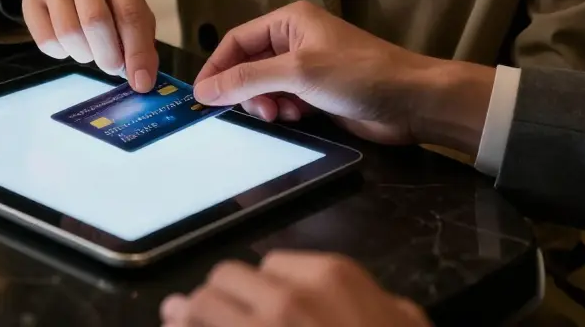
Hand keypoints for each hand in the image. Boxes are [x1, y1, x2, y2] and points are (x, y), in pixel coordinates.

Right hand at [22, 0, 158, 91]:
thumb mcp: (132, 11)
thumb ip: (141, 41)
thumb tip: (142, 79)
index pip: (130, 12)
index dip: (137, 52)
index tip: (141, 82)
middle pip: (95, 21)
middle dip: (108, 55)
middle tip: (112, 68)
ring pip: (69, 33)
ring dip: (85, 55)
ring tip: (91, 50)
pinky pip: (46, 40)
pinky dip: (62, 54)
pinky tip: (70, 44)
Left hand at [160, 251, 431, 326]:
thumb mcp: (407, 324)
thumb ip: (386, 306)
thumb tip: (379, 303)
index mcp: (331, 278)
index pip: (272, 265)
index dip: (263, 288)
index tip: (261, 307)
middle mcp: (286, 298)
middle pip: (226, 279)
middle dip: (220, 298)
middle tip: (214, 315)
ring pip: (197, 307)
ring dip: (187, 317)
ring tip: (177, 322)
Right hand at [194, 2, 493, 151]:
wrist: (412, 101)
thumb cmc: (359, 75)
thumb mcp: (297, 73)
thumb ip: (247, 79)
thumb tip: (205, 90)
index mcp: (289, 21)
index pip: (236, 40)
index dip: (216, 67)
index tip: (201, 96)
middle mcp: (295, 40)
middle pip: (248, 65)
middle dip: (246, 90)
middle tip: (257, 111)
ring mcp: (308, 67)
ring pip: (265, 87)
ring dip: (265, 104)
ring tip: (281, 114)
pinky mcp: (318, 93)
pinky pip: (284, 101)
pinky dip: (283, 112)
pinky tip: (297, 118)